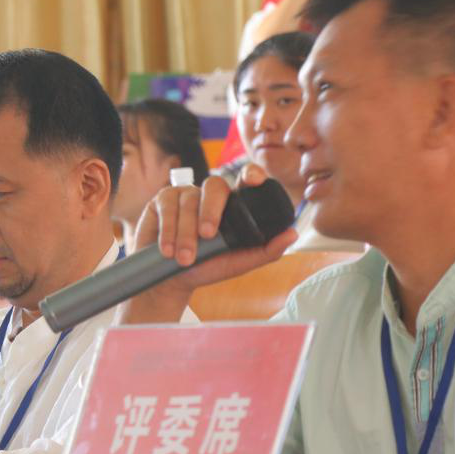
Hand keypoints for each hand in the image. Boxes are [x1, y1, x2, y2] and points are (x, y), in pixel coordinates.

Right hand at [116, 166, 295, 324]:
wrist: (172, 280)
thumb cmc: (208, 267)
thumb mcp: (239, 262)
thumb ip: (267, 250)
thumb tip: (293, 233)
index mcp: (232, 204)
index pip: (245, 178)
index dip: (251, 173)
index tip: (253, 181)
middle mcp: (209, 195)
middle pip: (214, 185)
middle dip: (211, 212)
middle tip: (207, 237)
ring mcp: (185, 194)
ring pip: (188, 200)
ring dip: (185, 232)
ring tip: (184, 258)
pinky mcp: (161, 199)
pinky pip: (167, 205)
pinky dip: (167, 229)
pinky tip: (166, 248)